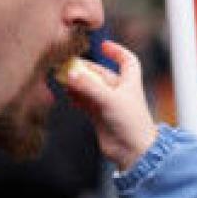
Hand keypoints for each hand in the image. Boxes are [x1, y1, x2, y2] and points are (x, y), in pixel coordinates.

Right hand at [64, 40, 157, 170]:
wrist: (133, 151)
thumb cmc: (131, 124)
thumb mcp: (110, 100)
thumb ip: (89, 86)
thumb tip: (70, 73)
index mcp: (130, 82)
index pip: (127, 61)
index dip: (117, 51)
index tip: (104, 45)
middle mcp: (119, 91)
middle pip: (100, 73)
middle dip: (84, 69)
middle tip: (66, 66)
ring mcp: (108, 103)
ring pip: (89, 87)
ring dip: (77, 83)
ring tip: (63, 80)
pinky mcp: (99, 116)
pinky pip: (85, 101)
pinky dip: (77, 97)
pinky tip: (69, 96)